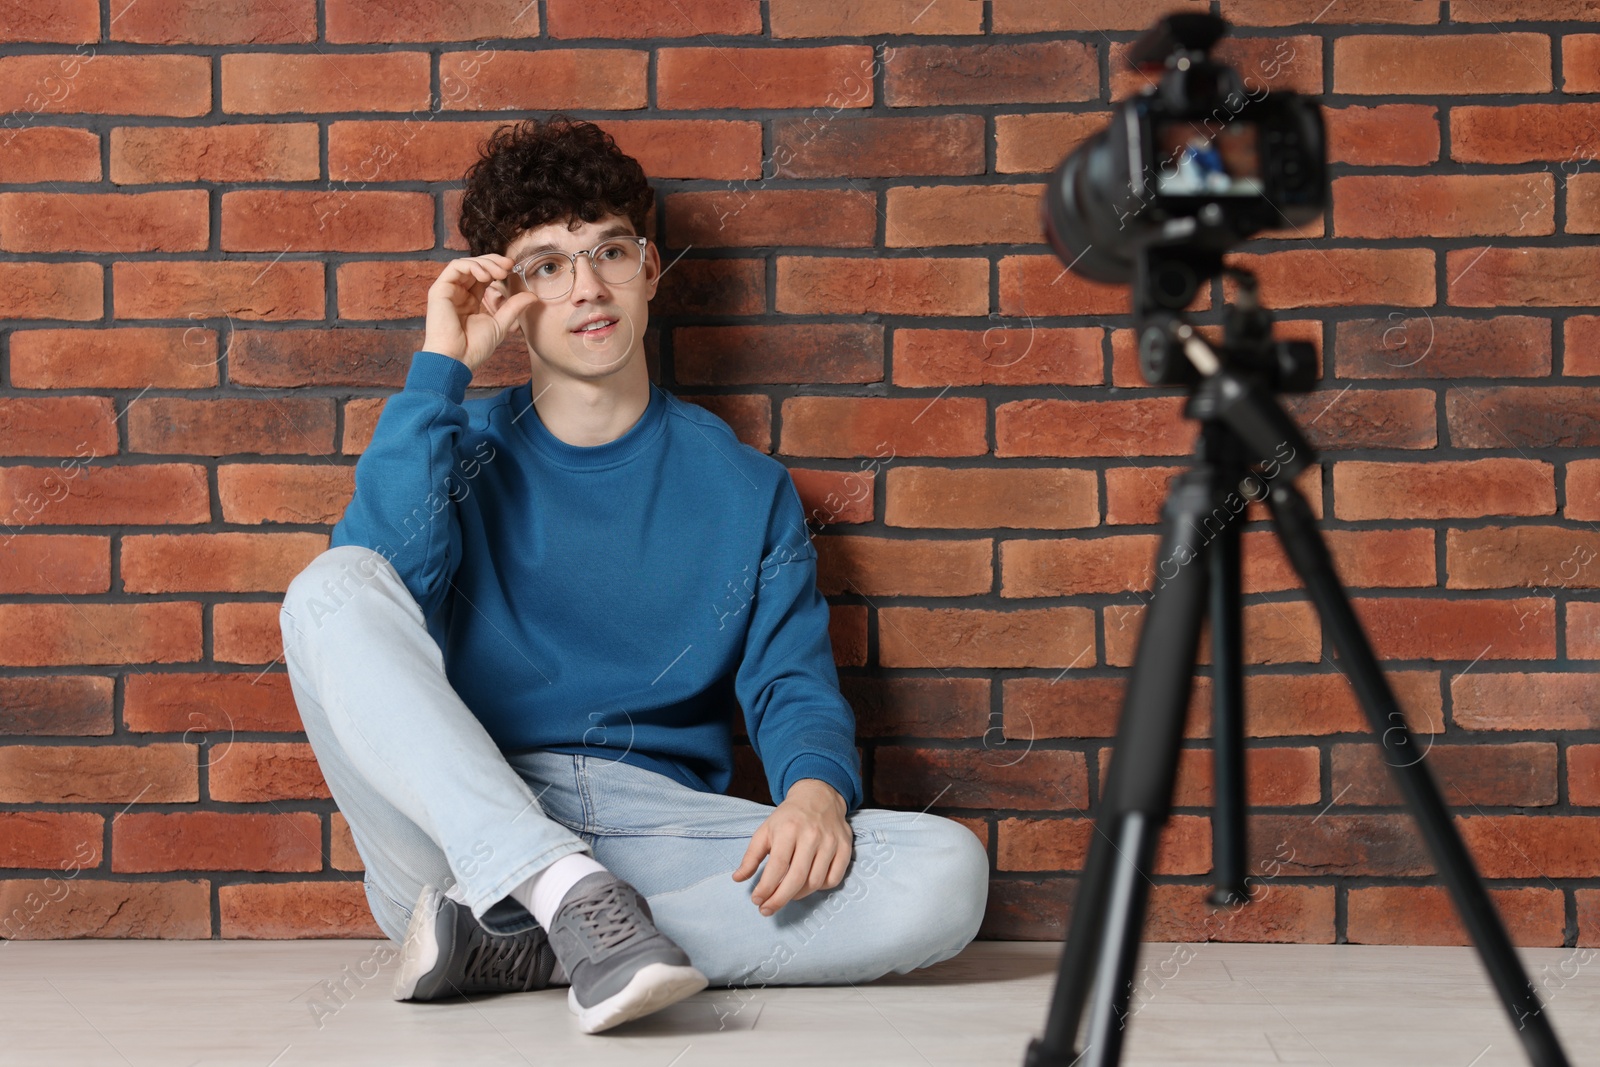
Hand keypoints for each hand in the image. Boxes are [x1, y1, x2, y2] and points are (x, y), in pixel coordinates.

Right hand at [421, 254, 540, 371]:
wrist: (456, 360)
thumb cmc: (474, 347)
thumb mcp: (500, 324)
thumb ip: (514, 307)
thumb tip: (533, 295)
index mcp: (470, 300)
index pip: (484, 276)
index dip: (498, 268)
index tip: (513, 268)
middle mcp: (458, 293)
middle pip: (475, 267)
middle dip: (493, 262)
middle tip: (509, 266)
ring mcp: (448, 291)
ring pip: (465, 264)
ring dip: (485, 263)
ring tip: (500, 272)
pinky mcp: (439, 290)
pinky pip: (455, 267)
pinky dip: (472, 266)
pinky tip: (485, 275)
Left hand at [731, 779, 851, 916]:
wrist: (818, 796)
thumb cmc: (788, 817)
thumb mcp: (765, 831)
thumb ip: (751, 856)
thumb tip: (738, 879)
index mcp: (788, 829)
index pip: (777, 867)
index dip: (766, 888)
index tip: (756, 900)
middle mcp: (811, 835)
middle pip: (797, 879)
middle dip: (779, 899)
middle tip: (767, 909)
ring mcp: (831, 842)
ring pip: (816, 882)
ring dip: (798, 895)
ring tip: (786, 894)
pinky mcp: (845, 847)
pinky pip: (834, 878)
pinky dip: (820, 888)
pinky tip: (809, 884)